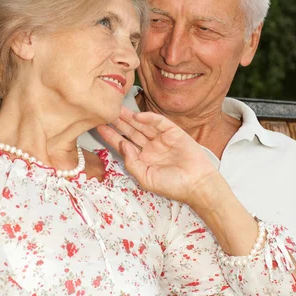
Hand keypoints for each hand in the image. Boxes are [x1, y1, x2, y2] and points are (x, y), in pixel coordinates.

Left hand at [97, 107, 217, 204]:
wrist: (197, 184)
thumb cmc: (173, 186)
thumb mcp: (146, 179)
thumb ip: (131, 163)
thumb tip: (122, 145)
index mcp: (143, 160)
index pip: (123, 145)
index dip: (111, 136)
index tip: (98, 127)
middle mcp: (150, 148)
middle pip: (130, 132)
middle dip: (118, 123)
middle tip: (105, 112)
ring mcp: (161, 139)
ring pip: (142, 125)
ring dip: (130, 117)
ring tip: (117, 109)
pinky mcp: (173, 132)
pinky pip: (159, 122)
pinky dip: (149, 118)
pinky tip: (138, 115)